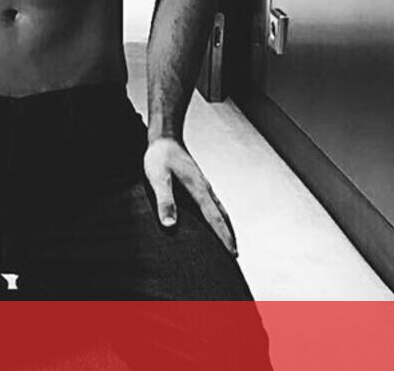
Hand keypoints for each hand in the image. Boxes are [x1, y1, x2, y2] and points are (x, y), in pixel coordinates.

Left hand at [144, 137, 237, 257]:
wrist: (165, 137)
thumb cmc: (160, 157)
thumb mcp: (158, 179)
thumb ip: (165, 201)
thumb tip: (170, 226)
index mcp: (198, 190)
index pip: (214, 219)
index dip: (224, 237)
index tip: (233, 254)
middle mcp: (205, 189)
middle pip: (222, 217)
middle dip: (229, 236)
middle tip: (235, 256)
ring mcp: (203, 186)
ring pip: (219, 210)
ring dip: (225, 226)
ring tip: (229, 241)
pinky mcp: (197, 184)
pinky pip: (212, 204)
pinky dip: (218, 216)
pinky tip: (214, 219)